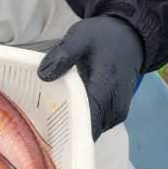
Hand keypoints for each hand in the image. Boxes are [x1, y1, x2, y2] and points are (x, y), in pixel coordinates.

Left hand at [37, 16, 143, 140]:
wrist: (129, 38)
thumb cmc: (103, 37)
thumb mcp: (80, 37)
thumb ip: (63, 55)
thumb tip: (43, 75)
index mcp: (106, 87)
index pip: (86, 119)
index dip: (65, 127)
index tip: (41, 128)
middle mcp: (115, 107)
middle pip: (86, 131)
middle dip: (63, 127)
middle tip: (38, 119)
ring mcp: (117, 113)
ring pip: (90, 131)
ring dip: (72, 125)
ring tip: (50, 111)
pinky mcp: (116, 115)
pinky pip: (95, 126)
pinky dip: (80, 120)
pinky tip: (65, 108)